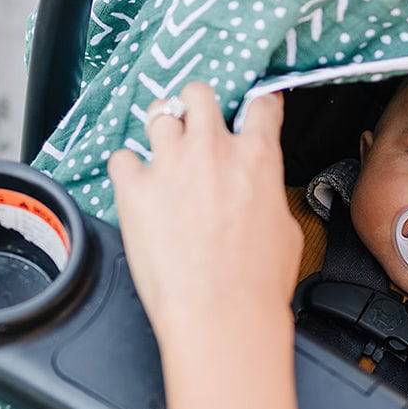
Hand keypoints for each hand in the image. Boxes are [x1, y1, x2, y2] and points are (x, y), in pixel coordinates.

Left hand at [108, 84, 302, 344]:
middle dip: (198, 106)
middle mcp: (211, 150)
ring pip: (157, 114)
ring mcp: (169, 166)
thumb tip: (260, 192)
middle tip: (197, 126)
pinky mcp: (134, 190)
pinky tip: (137, 184)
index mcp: (257, 157)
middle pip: (198, 93)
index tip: (253, 111)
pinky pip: (120, 158)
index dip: (257, 106)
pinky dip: (128, 168)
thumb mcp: (286, 229)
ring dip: (162, 130)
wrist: (221, 315)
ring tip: (164, 151)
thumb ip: (268, 194)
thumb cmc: (258, 283)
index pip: (259, 106)